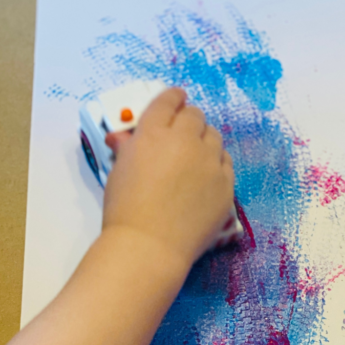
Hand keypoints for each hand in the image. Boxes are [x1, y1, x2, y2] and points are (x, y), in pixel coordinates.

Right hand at [102, 88, 234, 269]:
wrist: (150, 245)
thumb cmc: (125, 210)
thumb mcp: (118, 172)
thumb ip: (129, 149)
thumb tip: (127, 138)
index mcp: (152, 132)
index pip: (168, 102)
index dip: (173, 98)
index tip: (177, 99)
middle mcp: (184, 140)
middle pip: (195, 116)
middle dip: (189, 120)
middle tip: (185, 131)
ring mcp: (209, 162)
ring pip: (214, 137)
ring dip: (205, 140)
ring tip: (196, 155)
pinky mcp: (226, 184)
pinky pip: (226, 163)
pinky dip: (217, 163)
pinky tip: (209, 174)